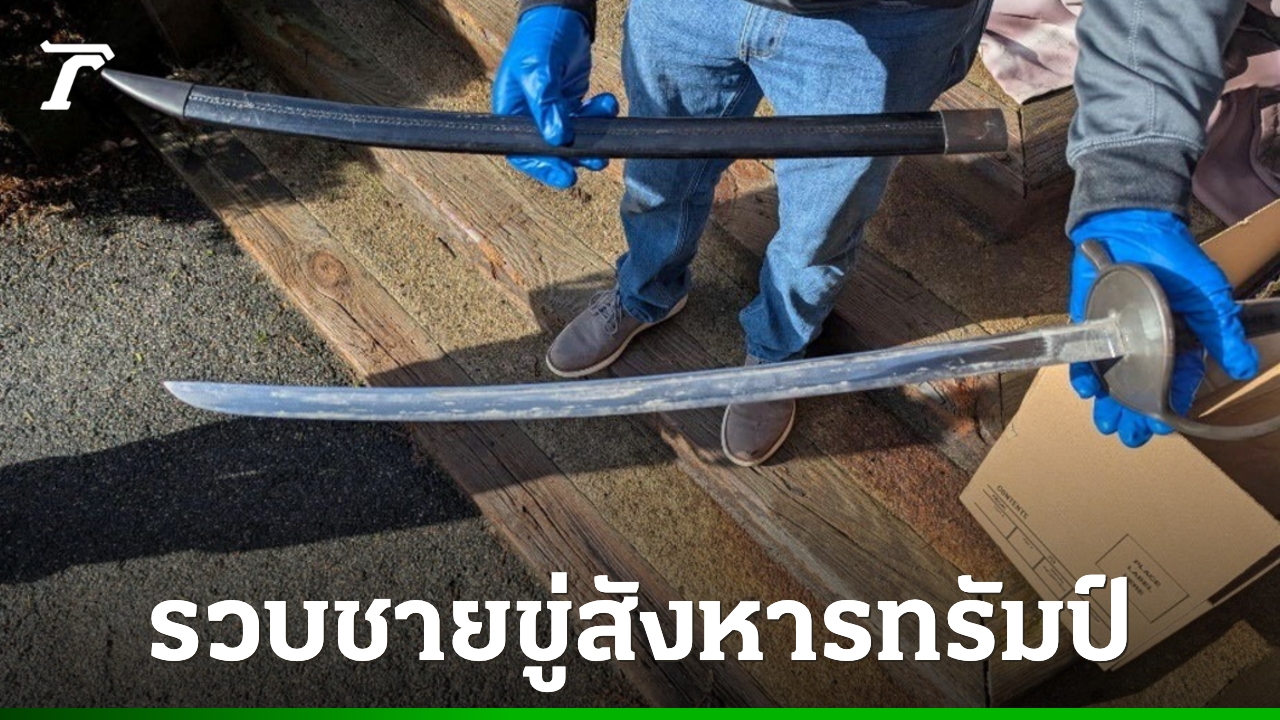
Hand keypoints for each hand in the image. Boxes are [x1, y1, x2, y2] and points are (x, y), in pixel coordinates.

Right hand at [492, 6, 618, 188]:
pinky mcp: (571, 104)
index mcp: (512, 111)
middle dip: (575, 156)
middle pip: (551, 150)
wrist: (561, 15)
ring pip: (573, 137)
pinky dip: (600, 116)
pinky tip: (608, 102)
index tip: (567, 175)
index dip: (543, 166)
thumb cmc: (540, 38)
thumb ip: (547, 103)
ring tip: (609, 132)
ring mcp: (552, 111)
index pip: (523, 150)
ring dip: (593, 138)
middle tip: (597, 160)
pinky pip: (587, 120)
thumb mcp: (538, 67)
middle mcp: (530, 116)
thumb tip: (557, 138)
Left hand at [1068, 209, 1259, 447]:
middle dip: (1134, 416)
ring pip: (1110, 381)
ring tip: (1108, 425)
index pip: (1173, 384)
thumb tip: (1243, 366)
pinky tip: (1086, 390)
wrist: (1132, 225)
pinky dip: (1083, 374)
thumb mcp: (1208, 295)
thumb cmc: (1177, 261)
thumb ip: (1222, 331)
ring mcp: (1115, 338)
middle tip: (1130, 438)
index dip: (1167, 407)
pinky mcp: (1089, 326)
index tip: (1162, 427)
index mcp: (1178, 343)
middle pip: (1138, 390)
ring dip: (1107, 404)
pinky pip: (1084, 357)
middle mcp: (1145, 346)